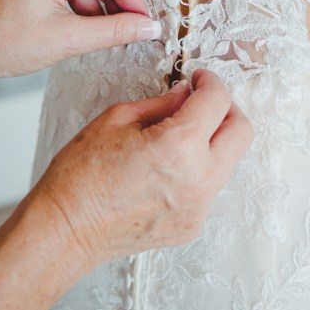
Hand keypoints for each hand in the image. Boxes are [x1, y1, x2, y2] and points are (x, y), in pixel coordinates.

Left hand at [0, 0, 160, 80]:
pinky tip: (86, 28)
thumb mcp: (68, 38)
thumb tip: (148, 27)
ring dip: (93, 6)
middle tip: (134, 27)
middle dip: (111, 2)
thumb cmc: (1, 42)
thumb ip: (114, 30)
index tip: (146, 17)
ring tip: (110, 34)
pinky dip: (74, 5)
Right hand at [33, 70, 252, 280]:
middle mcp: (199, 179)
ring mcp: (199, 207)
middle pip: (242, 131)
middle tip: (202, 101)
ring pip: (230, 161)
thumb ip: (161, 104)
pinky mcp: (193, 225)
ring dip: (214, 140)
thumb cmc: (81, 177)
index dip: (210, 81)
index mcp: (179, 145)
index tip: (199, 79)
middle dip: (226, 108)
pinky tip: (169, 167)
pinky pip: (211, 187)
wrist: (66, 230)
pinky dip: (200, 169)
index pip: (218, 101)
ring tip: (180, 135)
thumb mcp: (116, 120)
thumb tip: (185, 94)